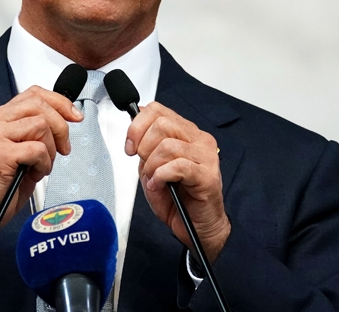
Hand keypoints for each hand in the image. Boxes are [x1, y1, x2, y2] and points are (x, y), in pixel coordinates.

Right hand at [0, 86, 82, 258]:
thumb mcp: (18, 153)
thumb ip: (34, 135)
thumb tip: (63, 126)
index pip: (32, 94)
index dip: (58, 102)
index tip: (74, 115)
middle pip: (39, 105)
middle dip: (61, 126)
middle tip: (64, 148)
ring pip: (40, 125)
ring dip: (50, 149)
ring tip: (41, 166)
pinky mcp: (0, 153)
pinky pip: (37, 149)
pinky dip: (44, 164)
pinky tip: (35, 174)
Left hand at [125, 102, 230, 260]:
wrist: (198, 228)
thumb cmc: (178, 200)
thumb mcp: (153, 169)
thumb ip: (145, 150)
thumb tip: (134, 134)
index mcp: (185, 133)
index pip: (158, 110)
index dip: (137, 125)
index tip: (130, 146)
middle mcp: (198, 140)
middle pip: (162, 123)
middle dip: (144, 146)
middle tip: (145, 166)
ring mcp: (206, 156)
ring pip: (168, 145)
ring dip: (153, 166)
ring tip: (154, 180)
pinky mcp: (208, 175)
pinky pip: (178, 166)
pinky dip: (162, 176)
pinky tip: (160, 186)